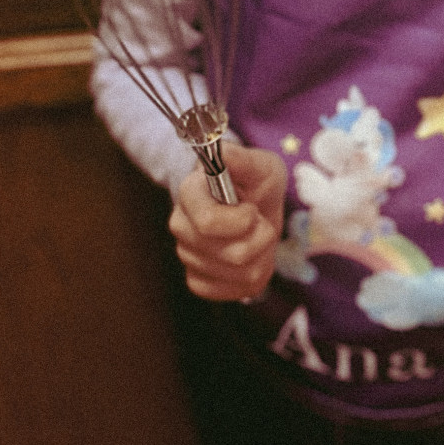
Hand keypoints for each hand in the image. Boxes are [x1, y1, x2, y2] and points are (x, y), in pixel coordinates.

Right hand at [169, 144, 287, 301]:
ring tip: (257, 237)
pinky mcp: (198, 281)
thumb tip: (223, 153)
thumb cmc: (255, 183)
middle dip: (261, 239)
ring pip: (240, 274)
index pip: (209, 223)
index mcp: (189, 193)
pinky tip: (251, 257)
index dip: (243, 220)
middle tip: (259, 221)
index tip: (252, 208)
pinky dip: (252, 277)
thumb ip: (242, 159)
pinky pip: (233, 291)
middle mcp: (182, 227)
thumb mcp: (259, 165)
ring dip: (262, 256)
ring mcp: (188, 256)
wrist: (253, 205)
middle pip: (233, 255)